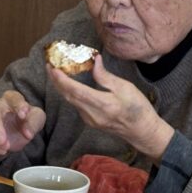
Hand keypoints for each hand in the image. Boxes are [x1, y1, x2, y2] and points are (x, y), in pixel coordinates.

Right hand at [0, 90, 45, 158]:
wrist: (22, 129)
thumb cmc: (29, 118)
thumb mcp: (37, 117)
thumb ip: (34, 122)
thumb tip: (27, 133)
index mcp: (11, 98)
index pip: (13, 99)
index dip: (18, 106)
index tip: (24, 115)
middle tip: (4, 141)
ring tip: (6, 148)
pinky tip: (2, 152)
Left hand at [47, 55, 173, 162]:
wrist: (142, 131)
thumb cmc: (138, 108)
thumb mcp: (126, 87)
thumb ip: (106, 76)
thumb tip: (94, 61)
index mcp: (103, 104)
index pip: (76, 91)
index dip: (62, 79)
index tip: (53, 67)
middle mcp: (92, 114)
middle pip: (68, 96)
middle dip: (56, 81)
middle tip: (49, 65)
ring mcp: (90, 120)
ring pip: (70, 101)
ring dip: (61, 86)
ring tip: (56, 71)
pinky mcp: (90, 121)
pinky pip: (76, 105)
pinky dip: (69, 93)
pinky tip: (68, 84)